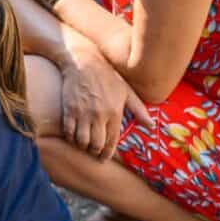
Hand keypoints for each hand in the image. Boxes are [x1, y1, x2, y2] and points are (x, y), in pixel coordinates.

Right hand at [57, 41, 153, 160]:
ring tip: (83, 145)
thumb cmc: (107, 77)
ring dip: (82, 146)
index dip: (107, 153)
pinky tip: (73, 136)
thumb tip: (151, 126)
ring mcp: (83, 113)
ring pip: (81, 141)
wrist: (83, 62)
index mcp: (115, 112)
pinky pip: (68, 131)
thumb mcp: (126, 91)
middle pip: (96, 144)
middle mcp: (99, 115)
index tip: (104, 158)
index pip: (112, 141)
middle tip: (94, 152)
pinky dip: (70, 137)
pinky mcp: (69, 109)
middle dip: (95, 152)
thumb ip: (139, 110)